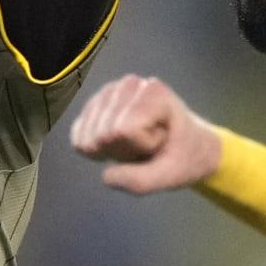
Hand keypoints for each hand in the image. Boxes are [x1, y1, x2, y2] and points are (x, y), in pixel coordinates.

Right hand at [69, 75, 222, 194]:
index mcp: (154, 92)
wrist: (187, 146)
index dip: (141, 147)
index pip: (123, 131)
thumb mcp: (170, 176)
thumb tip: (105, 176)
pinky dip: (95, 149)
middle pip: (104, 134)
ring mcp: (108, 92)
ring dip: (111, 149)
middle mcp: (128, 84)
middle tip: (148, 145)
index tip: (161, 142)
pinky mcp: (93, 106)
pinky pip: (78, 138)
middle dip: (124, 150)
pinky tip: (117, 142)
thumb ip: (139, 181)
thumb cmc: (183, 157)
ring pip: (89, 138)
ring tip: (136, 143)